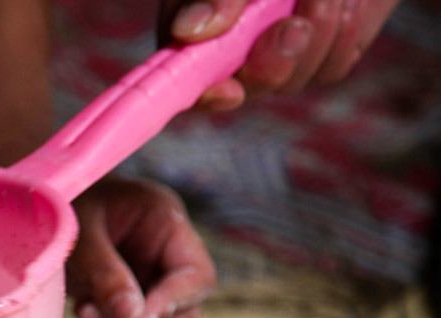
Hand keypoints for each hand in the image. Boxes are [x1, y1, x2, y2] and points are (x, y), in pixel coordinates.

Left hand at [67, 176, 215, 317]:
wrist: (43, 210)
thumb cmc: (63, 208)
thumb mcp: (80, 235)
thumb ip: (105, 274)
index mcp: (166, 224)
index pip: (197, 276)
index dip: (172, 304)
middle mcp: (170, 257)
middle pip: (187, 313)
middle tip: (88, 314)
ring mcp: (156, 284)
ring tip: (82, 309)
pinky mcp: (135, 306)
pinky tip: (84, 311)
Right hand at [160, 0, 398, 110]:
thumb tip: (188, 31)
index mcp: (197, 26)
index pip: (186, 78)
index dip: (205, 93)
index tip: (228, 90)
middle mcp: (233, 47)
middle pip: (246, 86)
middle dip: (272, 63)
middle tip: (294, 27)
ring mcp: (279, 52)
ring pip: (293, 80)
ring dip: (317, 35)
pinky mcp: (322, 51)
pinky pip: (331, 66)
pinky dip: (344, 33)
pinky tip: (346, 2)